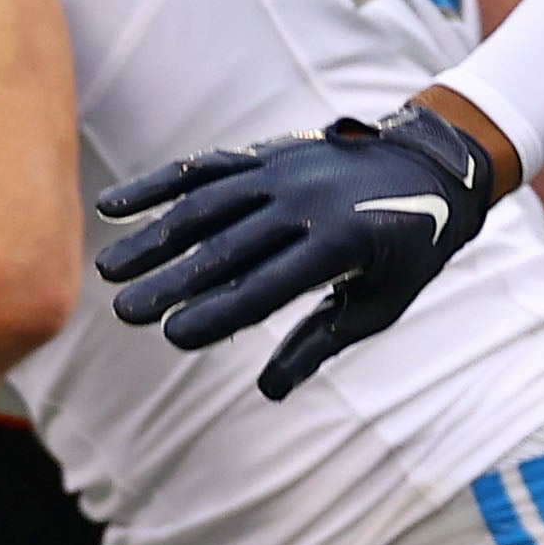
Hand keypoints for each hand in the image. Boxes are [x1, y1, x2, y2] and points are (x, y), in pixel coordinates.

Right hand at [96, 101, 504, 398]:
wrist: (433, 165)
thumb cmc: (407, 249)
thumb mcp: (379, 302)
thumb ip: (320, 341)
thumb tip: (270, 391)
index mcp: (340, 243)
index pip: (265, 286)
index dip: (217, 312)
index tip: (172, 336)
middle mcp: (305, 201)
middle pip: (226, 247)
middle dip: (172, 280)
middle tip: (124, 312)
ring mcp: (282, 171)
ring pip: (206, 204)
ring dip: (154, 236)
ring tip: (110, 269)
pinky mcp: (266, 153)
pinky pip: (206, 168)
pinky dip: (159, 184)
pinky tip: (115, 207)